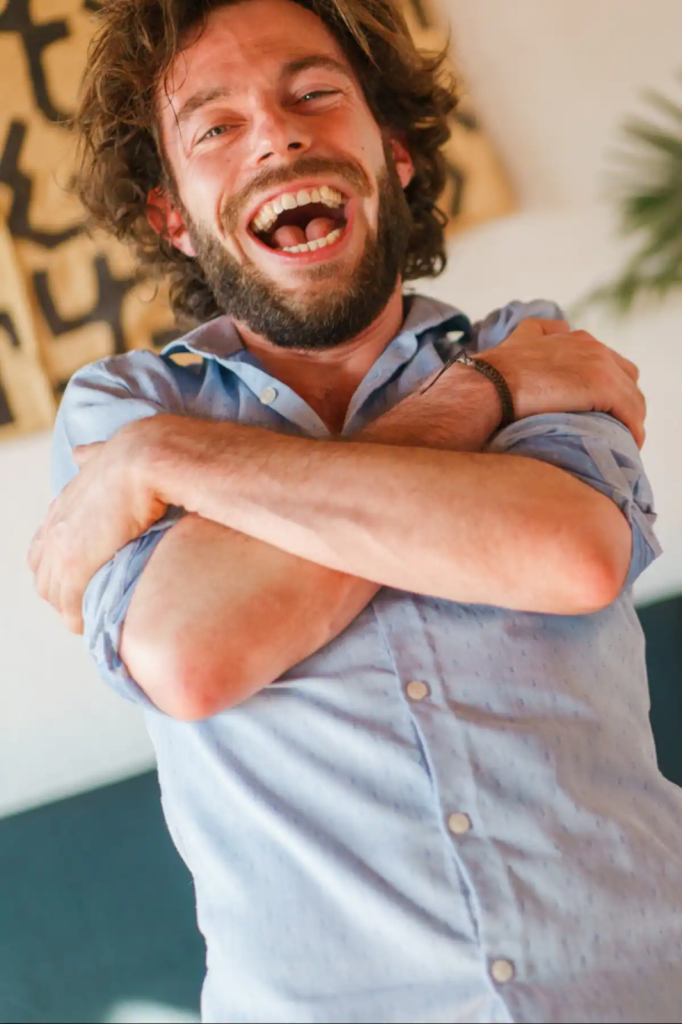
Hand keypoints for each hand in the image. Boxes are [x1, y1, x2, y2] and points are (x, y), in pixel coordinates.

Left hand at [28, 423, 166, 633]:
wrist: (147, 458)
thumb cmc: (140, 453)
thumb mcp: (105, 452)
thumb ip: (92, 456)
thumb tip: (81, 453)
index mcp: (64, 503)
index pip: (44, 546)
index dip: (59, 566)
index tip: (81, 578)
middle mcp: (55, 525)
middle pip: (43, 574)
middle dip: (61, 593)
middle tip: (88, 606)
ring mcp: (61, 547)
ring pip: (53, 593)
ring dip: (71, 609)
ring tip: (94, 619)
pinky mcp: (75, 565)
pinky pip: (70, 605)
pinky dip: (80, 619)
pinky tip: (95, 625)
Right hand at [483, 318, 646, 446]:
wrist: (486, 386)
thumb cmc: (494, 374)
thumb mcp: (519, 338)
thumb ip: (540, 332)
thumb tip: (555, 331)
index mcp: (573, 337)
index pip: (606, 361)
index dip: (607, 385)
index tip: (599, 407)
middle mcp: (590, 346)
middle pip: (626, 376)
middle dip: (623, 400)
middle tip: (613, 425)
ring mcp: (598, 365)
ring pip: (632, 396)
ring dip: (630, 418)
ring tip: (622, 440)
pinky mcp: (602, 386)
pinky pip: (630, 412)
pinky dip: (632, 428)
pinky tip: (629, 443)